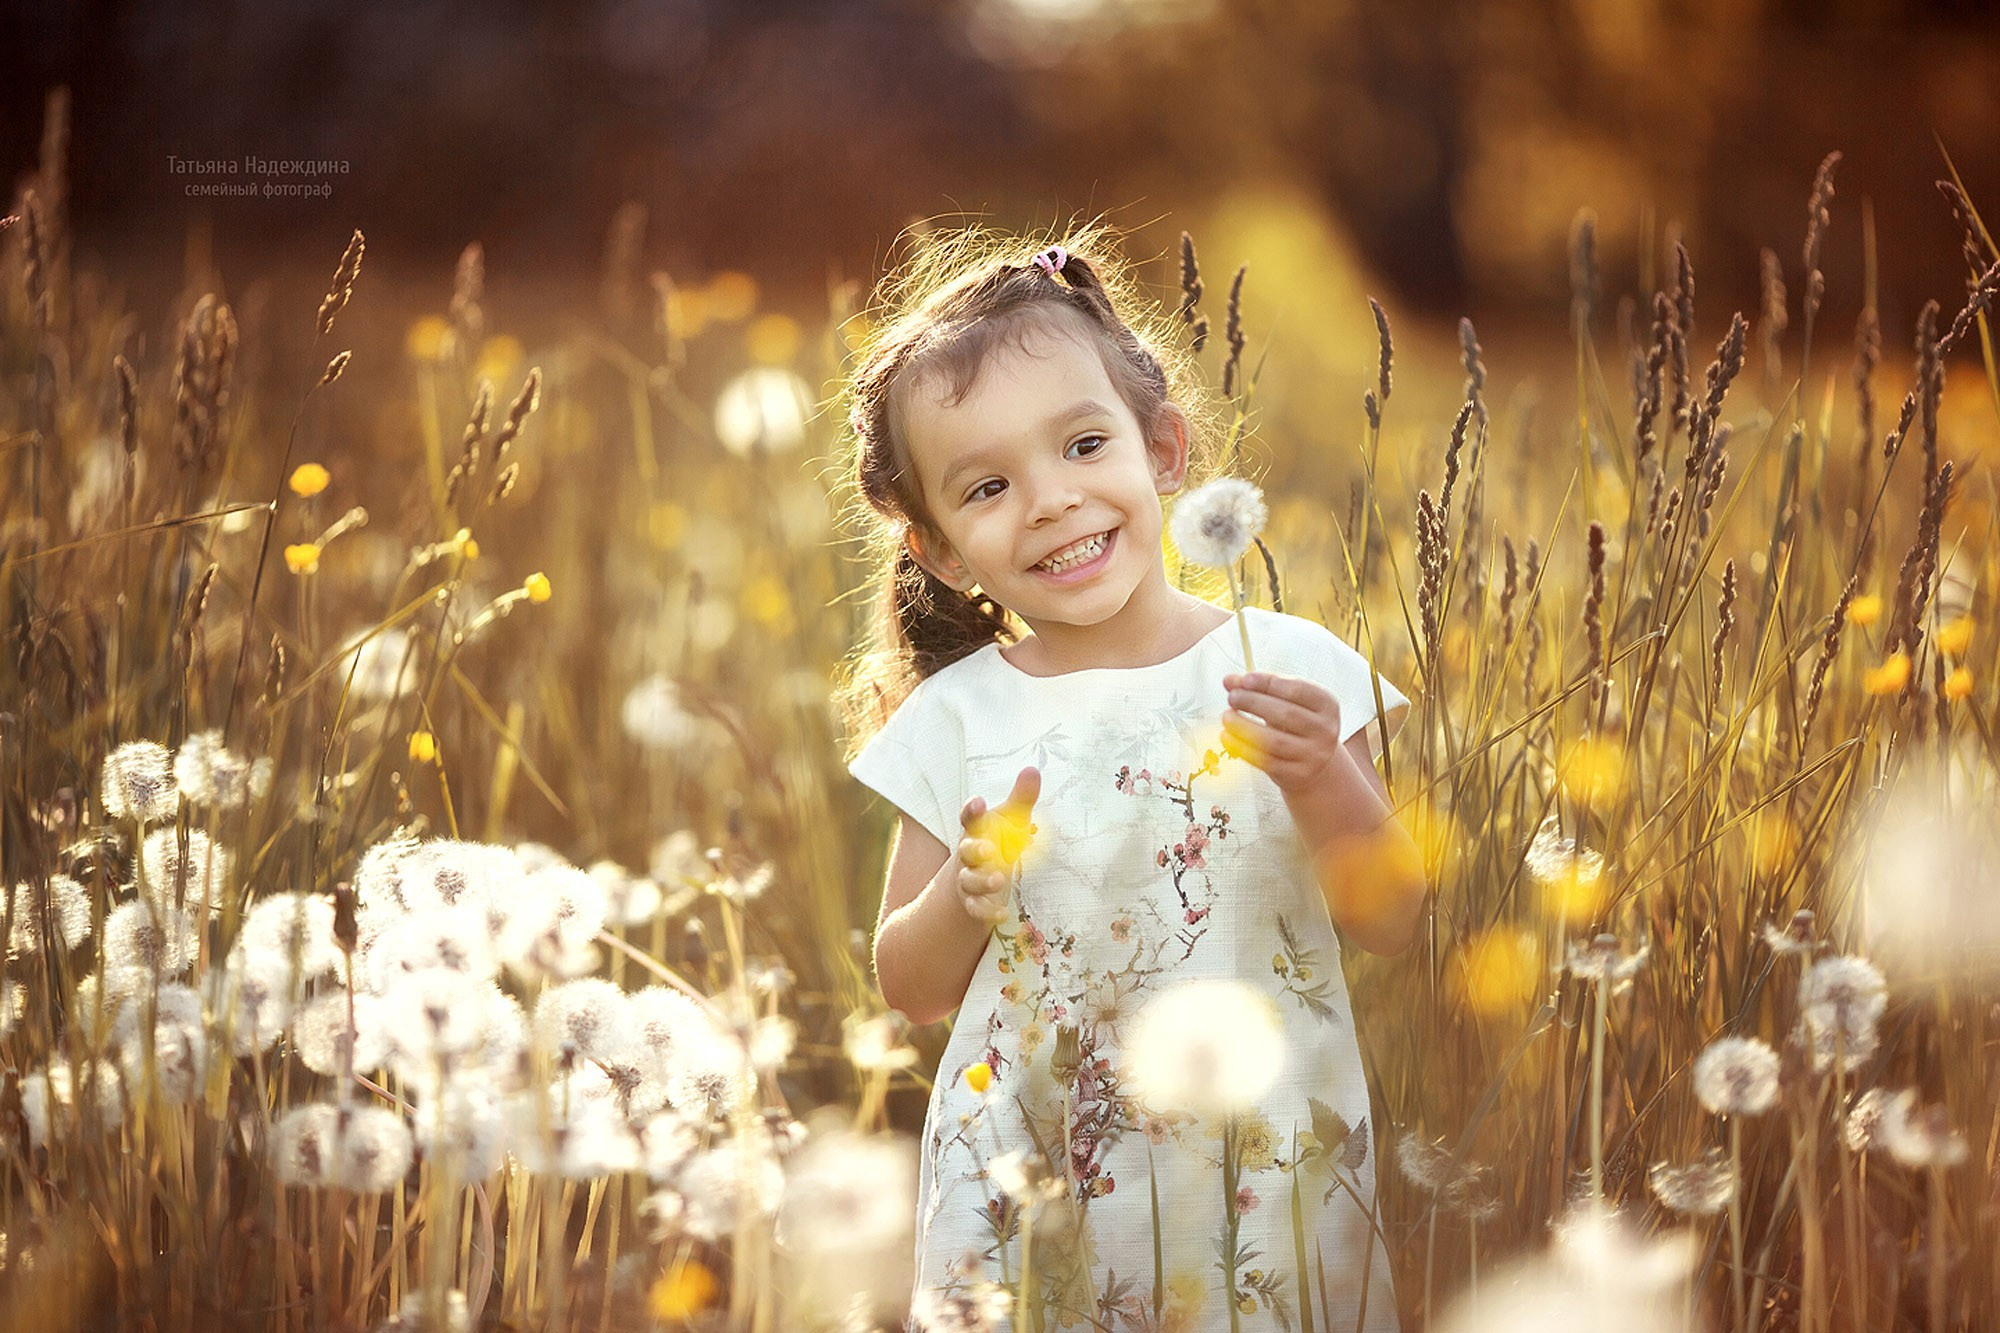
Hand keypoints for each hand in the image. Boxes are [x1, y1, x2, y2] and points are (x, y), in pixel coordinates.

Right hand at [956, 766, 1039, 924]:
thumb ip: (1021, 798)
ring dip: (982, 881)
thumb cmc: (996, 840)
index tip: (978, 802)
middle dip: (975, 850)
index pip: (969, 817)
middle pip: (966, 851)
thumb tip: (1033, 769)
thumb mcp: (1010, 820)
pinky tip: (1003, 914)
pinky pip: (976, 908)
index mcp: (976, 830)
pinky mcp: (973, 901)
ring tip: (999, 879)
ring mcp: (968, 878)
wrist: (975, 876)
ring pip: (969, 881)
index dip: (972, 810)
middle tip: (989, 850)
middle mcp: (968, 854)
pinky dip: (987, 912)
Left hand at [1221, 672, 1343, 792]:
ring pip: (1274, 741)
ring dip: (1245, 727)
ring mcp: (1314, 755)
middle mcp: (1325, 730)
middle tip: (1232, 697)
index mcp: (1327, 704)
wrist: (1312, 762)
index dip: (1269, 683)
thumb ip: (1259, 688)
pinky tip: (1227, 737)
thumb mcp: (1285, 701)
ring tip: (1227, 716)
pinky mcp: (1298, 774)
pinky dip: (1242, 748)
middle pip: (1286, 714)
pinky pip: (1266, 762)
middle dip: (1254, 703)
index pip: (1297, 689)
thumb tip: (1229, 681)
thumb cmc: (1295, 724)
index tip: (1245, 680)